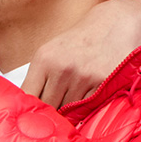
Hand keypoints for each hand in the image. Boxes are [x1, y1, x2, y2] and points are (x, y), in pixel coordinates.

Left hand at [22, 0, 140, 107]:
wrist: (115, 23)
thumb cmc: (79, 42)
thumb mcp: (52, 52)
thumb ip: (38, 79)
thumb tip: (26, 108)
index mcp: (44, 59)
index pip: (28, 96)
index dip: (29, 110)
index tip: (31, 117)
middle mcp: (62, 68)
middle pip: (49, 107)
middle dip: (51, 114)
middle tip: (54, 117)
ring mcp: (83, 76)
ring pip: (69, 111)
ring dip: (70, 113)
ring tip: (74, 104)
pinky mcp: (104, 83)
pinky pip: (89, 108)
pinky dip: (88, 109)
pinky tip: (89, 99)